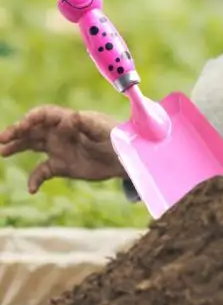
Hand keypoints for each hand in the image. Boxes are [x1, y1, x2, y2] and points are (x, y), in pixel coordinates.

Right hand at [0, 106, 122, 192]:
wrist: (128, 159)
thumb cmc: (118, 138)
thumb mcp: (104, 129)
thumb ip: (87, 122)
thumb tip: (70, 118)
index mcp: (69, 121)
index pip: (44, 115)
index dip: (31, 118)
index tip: (23, 127)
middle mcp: (60, 133)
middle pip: (32, 130)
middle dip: (16, 132)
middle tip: (2, 140)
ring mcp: (60, 149)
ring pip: (32, 146)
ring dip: (17, 147)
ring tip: (3, 151)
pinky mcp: (62, 166)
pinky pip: (42, 172)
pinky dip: (34, 179)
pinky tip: (32, 189)